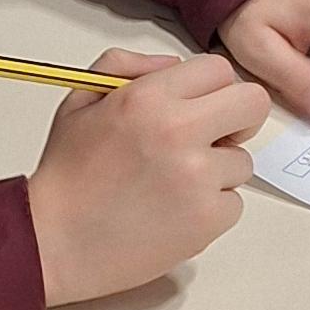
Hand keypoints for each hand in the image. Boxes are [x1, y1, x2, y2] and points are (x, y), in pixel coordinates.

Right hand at [25, 47, 274, 309]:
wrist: (55, 243)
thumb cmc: (67, 177)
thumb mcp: (81, 101)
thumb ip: (127, 66)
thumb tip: (173, 66)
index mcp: (149, 99)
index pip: (219, 70)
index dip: (210, 87)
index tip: (199, 106)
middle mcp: (179, 132)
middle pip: (253, 104)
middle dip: (236, 118)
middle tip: (210, 138)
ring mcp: (198, 178)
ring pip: (243, 160)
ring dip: (216, 171)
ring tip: (172, 185)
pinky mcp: (208, 219)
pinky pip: (234, 203)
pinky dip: (210, 209)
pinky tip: (173, 213)